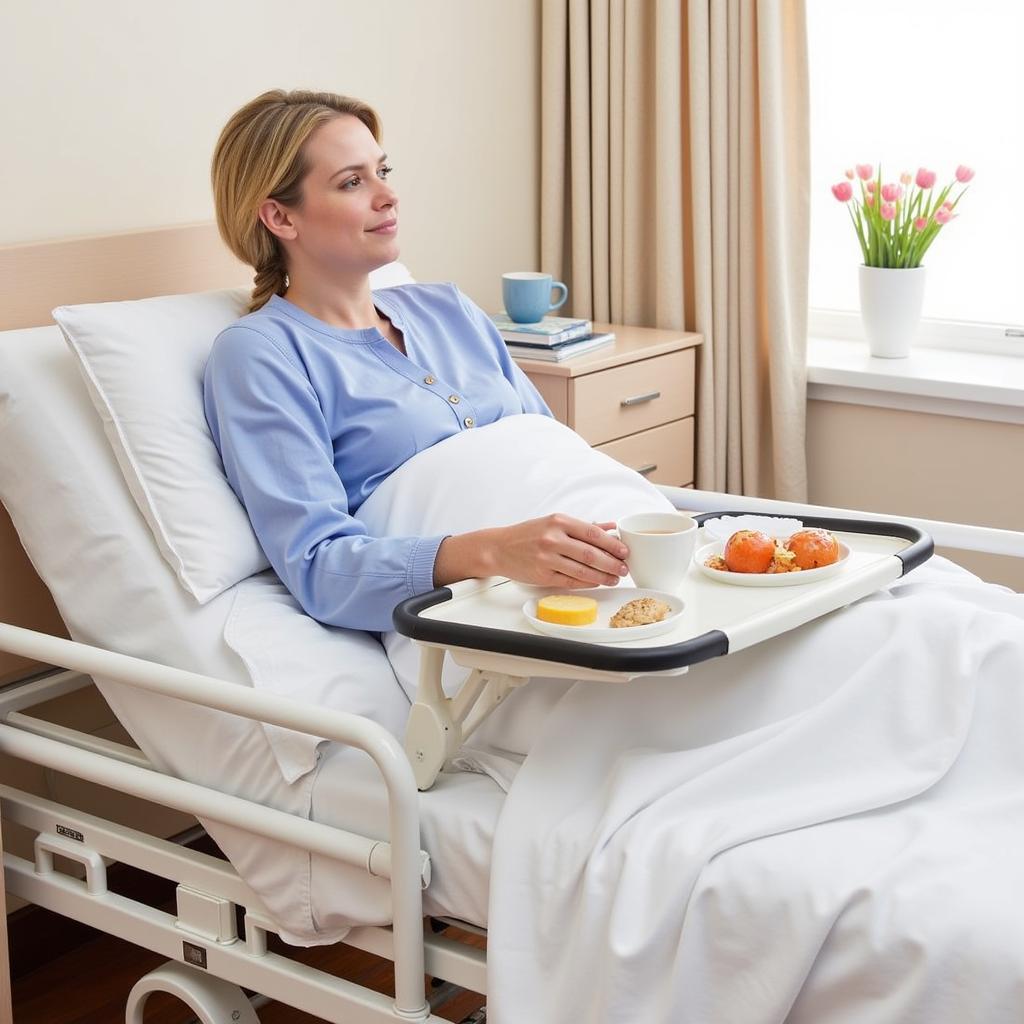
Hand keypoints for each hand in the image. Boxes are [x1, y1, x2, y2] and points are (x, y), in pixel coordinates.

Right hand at [486, 514, 629, 588]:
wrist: (498, 548)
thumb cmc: (527, 534)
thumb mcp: (554, 522)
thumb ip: (583, 526)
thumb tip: (610, 527)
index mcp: (558, 522)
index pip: (593, 534)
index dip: (612, 544)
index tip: (625, 551)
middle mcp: (552, 539)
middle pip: (590, 554)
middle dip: (612, 563)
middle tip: (624, 568)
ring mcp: (547, 558)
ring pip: (582, 570)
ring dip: (603, 576)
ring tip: (614, 578)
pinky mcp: (542, 575)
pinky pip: (570, 581)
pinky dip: (586, 583)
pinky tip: (597, 582)